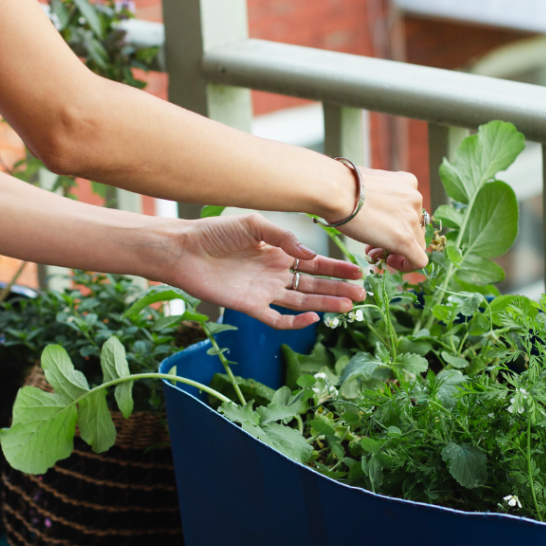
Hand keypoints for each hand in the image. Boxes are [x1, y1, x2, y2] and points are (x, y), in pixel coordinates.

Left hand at [163, 214, 364, 329]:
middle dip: (338, 289)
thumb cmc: (214, 232)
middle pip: (314, 284)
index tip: (358, 272)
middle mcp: (275, 273)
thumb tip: (309, 254)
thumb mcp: (253, 224)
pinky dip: (295, 321)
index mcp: (278, 252)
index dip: (337, 268)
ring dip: (325, 304)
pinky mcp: (249, 306)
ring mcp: (264, 291)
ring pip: (302, 301)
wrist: (183, 250)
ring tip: (348, 307)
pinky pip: (276, 318)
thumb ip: (282, 237)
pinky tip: (313, 318)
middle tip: (361, 295)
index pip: (314, 263)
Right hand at [336, 166, 428, 271]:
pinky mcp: (406, 238)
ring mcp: (412, 218)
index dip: (395, 224)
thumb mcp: (368, 187)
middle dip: (394, 238)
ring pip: (416, 243)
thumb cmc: (340, 188)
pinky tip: (389, 263)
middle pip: (414, 227)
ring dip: (395, 250)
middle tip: (371, 244)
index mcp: (407, 182)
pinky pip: (419, 260)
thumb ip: (378, 198)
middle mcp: (415, 198)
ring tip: (372, 252)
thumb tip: (373, 214)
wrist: (334, 191)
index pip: (410, 210)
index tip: (378, 228)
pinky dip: (407, 266)